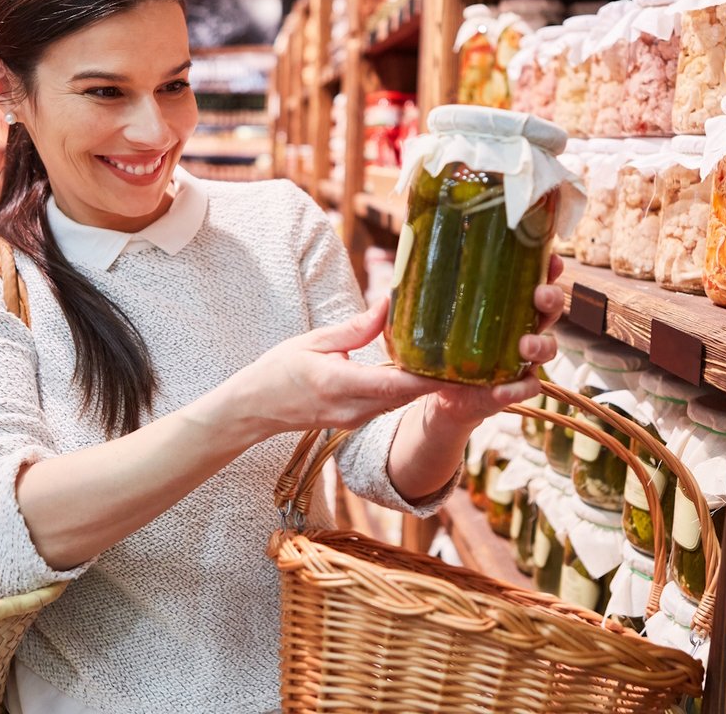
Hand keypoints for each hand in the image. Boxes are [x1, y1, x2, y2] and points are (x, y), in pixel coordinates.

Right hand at [230, 297, 447, 437]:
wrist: (255, 409)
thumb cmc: (278, 370)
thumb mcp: (313, 341)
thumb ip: (354, 329)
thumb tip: (387, 305)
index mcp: (340, 385)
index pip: (396, 385)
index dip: (430, 379)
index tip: (459, 369)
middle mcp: (353, 409)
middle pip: (406, 395)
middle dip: (438, 380)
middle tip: (470, 360)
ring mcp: (355, 419)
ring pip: (400, 400)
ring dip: (425, 385)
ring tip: (454, 362)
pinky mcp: (356, 421)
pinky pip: (389, 403)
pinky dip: (407, 389)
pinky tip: (422, 371)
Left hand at [421, 253, 565, 428]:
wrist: (440, 393)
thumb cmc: (442, 346)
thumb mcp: (430, 318)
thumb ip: (419, 297)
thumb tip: (394, 274)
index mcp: (509, 305)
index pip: (535, 280)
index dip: (549, 268)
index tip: (552, 256)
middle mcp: (523, 328)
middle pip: (549, 310)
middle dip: (552, 299)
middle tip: (540, 296)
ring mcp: (522, 360)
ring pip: (548, 348)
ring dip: (541, 344)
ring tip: (524, 345)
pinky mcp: (514, 387)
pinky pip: (528, 387)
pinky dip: (519, 388)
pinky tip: (504, 389)